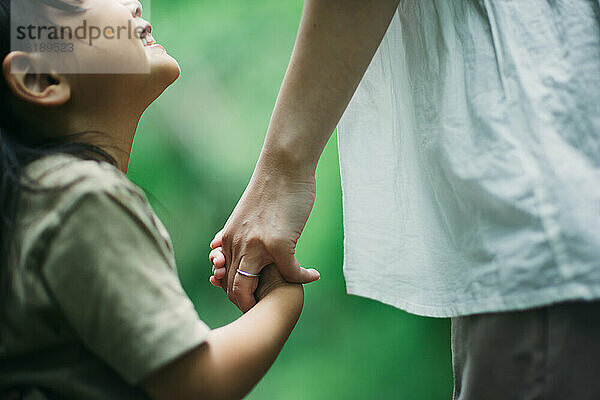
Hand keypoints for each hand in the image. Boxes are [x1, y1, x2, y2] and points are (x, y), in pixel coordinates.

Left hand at [209, 164, 319, 311]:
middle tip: (265, 309)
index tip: (252, 298)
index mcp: (229, 239)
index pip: (225, 278)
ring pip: (249, 288)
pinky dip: (303, 277)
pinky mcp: (279, 243)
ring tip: (283, 299)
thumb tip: (219, 248)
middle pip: (233, 289)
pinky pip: (290, 274)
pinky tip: (312, 274)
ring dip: (265, 301)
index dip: (235, 294)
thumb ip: (233, 235)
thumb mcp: (243, 215)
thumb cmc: (269, 189)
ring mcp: (257, 246)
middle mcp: (237, 245)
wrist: (283, 167)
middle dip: (246, 305)